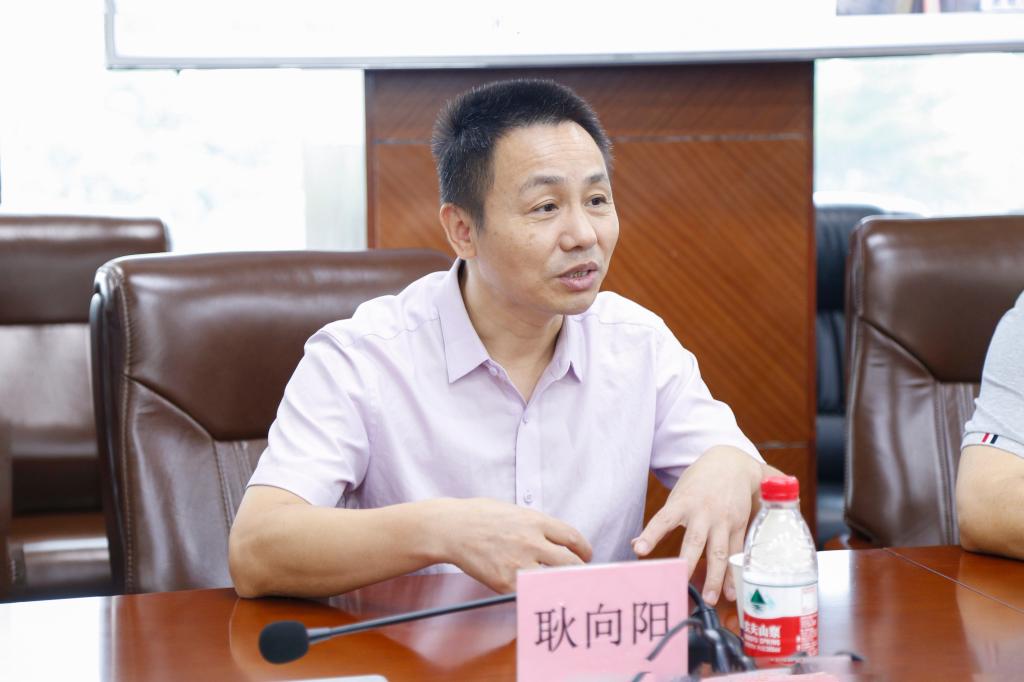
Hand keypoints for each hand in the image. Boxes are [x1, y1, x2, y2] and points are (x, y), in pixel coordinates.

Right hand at [435, 498, 592, 592]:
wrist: (451, 528)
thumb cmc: (480, 516)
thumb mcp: (514, 511)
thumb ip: (537, 525)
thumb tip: (557, 539)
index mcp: (535, 521)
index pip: (573, 538)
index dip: (584, 550)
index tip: (585, 556)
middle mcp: (531, 542)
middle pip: (570, 563)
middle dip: (579, 571)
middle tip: (580, 575)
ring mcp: (519, 563)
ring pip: (554, 580)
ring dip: (561, 585)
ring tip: (562, 586)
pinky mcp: (505, 582)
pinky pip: (531, 593)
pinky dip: (537, 594)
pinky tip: (538, 593)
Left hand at [632, 446, 764, 605]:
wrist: (732, 464)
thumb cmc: (699, 483)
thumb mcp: (678, 496)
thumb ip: (662, 523)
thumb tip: (635, 545)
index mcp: (682, 503)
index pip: (662, 520)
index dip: (650, 535)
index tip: (639, 550)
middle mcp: (703, 513)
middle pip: (694, 541)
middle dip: (687, 564)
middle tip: (679, 584)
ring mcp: (723, 521)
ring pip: (719, 552)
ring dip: (716, 578)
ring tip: (710, 599)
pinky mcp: (739, 527)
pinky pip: (736, 553)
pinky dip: (734, 574)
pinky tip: (733, 592)